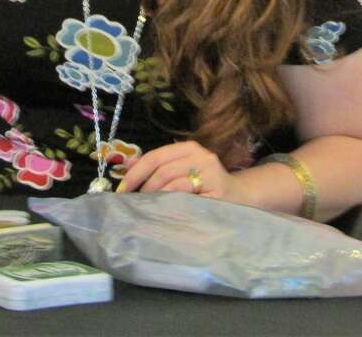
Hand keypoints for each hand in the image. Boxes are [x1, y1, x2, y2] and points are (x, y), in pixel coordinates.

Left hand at [116, 140, 240, 201]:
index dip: (135, 172)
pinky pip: (187, 199)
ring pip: (173, 184)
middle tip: (132, 202)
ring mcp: (210, 173)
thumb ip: (158, 165)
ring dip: (156, 198)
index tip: (121, 189)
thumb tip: (128, 162)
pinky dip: (172, 206)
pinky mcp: (217, 192)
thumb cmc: (205, 184)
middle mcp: (201, 155)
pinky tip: (165, 213)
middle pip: (162, 169)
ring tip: (147, 208)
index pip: (155, 156)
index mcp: (188, 148)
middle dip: (143, 187)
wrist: (240, 196)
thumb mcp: (181, 169)